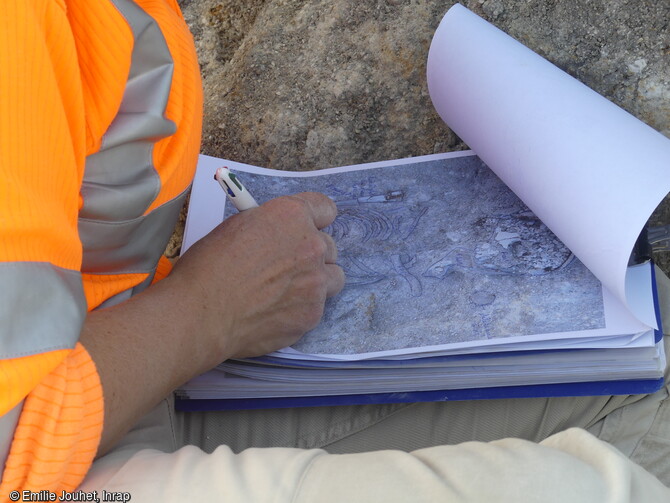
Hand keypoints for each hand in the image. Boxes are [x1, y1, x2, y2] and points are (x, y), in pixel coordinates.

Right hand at [170, 192, 344, 363]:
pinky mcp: (312, 314)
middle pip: (328, 245)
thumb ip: (268, 227)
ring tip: (285, 291)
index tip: (308, 227)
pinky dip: (300, 309)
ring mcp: (316, 282)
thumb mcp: (236, 227)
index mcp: (290, 216)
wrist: (201, 312)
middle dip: (311, 254)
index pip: (324, 208)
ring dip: (315, 281)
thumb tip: (276, 233)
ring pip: (332, 277)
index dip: (314, 219)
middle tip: (287, 265)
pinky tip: (274, 312)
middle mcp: (311, 245)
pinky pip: (316, 307)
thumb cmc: (208, 268)